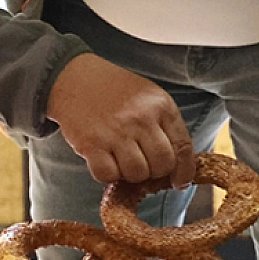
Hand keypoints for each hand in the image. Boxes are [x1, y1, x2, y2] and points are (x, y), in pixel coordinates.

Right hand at [46, 53, 194, 185]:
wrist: (74, 77)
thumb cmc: (114, 90)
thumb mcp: (148, 97)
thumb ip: (165, 127)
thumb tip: (179, 170)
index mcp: (161, 105)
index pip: (183, 148)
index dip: (184, 172)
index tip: (179, 182)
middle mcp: (141, 118)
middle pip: (162, 165)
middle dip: (154, 171)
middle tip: (141, 162)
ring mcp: (116, 132)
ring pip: (137, 174)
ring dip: (130, 173)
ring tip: (120, 158)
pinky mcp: (91, 144)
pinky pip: (108, 176)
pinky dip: (107, 174)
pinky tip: (104, 159)